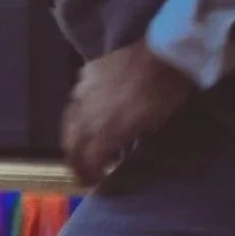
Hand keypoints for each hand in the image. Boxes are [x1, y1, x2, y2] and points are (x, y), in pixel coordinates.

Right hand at [60, 40, 194, 187]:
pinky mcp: (86, 76)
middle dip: (74, 161)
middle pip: (71, 144)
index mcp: (106, 131)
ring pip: (68, 122)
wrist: (163, 52)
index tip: (93, 183)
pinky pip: (75, 100)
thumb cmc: (167, 93)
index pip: (87, 161)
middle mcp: (88, 115)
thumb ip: (127, 141)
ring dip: (72, 139)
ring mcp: (83, 93)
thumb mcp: (154, 124)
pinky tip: (87, 114)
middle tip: (82, 170)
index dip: (88, 175)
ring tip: (81, 145)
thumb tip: (115, 153)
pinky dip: (77, 114)